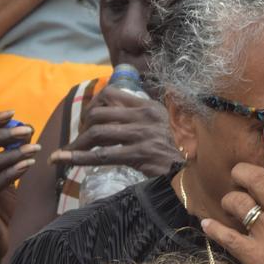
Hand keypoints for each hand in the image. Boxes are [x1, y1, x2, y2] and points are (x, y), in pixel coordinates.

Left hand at [49, 87, 180, 175]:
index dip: (94, 106)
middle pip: (99, 113)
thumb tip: (126, 120)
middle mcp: (143, 116)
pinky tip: (65, 160)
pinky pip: (102, 155)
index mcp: (148, 106)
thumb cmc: (182, 151)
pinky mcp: (138, 155)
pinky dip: (79, 158)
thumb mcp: (167, 126)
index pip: (111, 94)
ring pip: (98, 132)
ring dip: (78, 144)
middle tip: (77, 142)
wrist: (199, 169)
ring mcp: (140, 135)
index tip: (88, 120)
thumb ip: (148, 119)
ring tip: (65, 155)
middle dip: (83, 128)